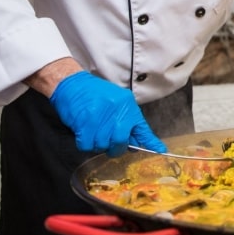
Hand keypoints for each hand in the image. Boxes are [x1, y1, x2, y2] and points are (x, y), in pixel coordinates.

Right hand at [50, 71, 166, 155]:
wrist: (73, 83)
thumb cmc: (94, 94)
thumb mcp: (116, 103)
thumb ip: (126, 122)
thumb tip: (135, 143)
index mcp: (127, 105)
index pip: (142, 127)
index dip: (150, 142)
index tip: (160, 150)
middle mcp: (117, 109)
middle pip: (121, 141)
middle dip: (115, 147)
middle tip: (109, 144)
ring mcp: (101, 115)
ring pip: (102, 144)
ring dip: (97, 144)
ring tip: (93, 132)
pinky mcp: (85, 121)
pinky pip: (87, 144)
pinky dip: (84, 143)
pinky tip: (84, 133)